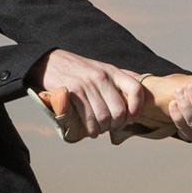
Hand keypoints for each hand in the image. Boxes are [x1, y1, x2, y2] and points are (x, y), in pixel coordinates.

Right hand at [28, 49, 148, 142]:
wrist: (50, 62)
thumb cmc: (79, 69)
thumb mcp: (102, 68)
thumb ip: (120, 78)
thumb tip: (141, 88)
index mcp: (112, 71)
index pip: (136, 89)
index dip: (137, 108)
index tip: (131, 118)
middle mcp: (102, 77)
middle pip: (119, 110)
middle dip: (117, 125)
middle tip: (111, 128)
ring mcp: (87, 85)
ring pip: (104, 117)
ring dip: (102, 130)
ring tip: (99, 131)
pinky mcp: (73, 93)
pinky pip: (88, 118)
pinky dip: (91, 130)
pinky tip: (91, 131)